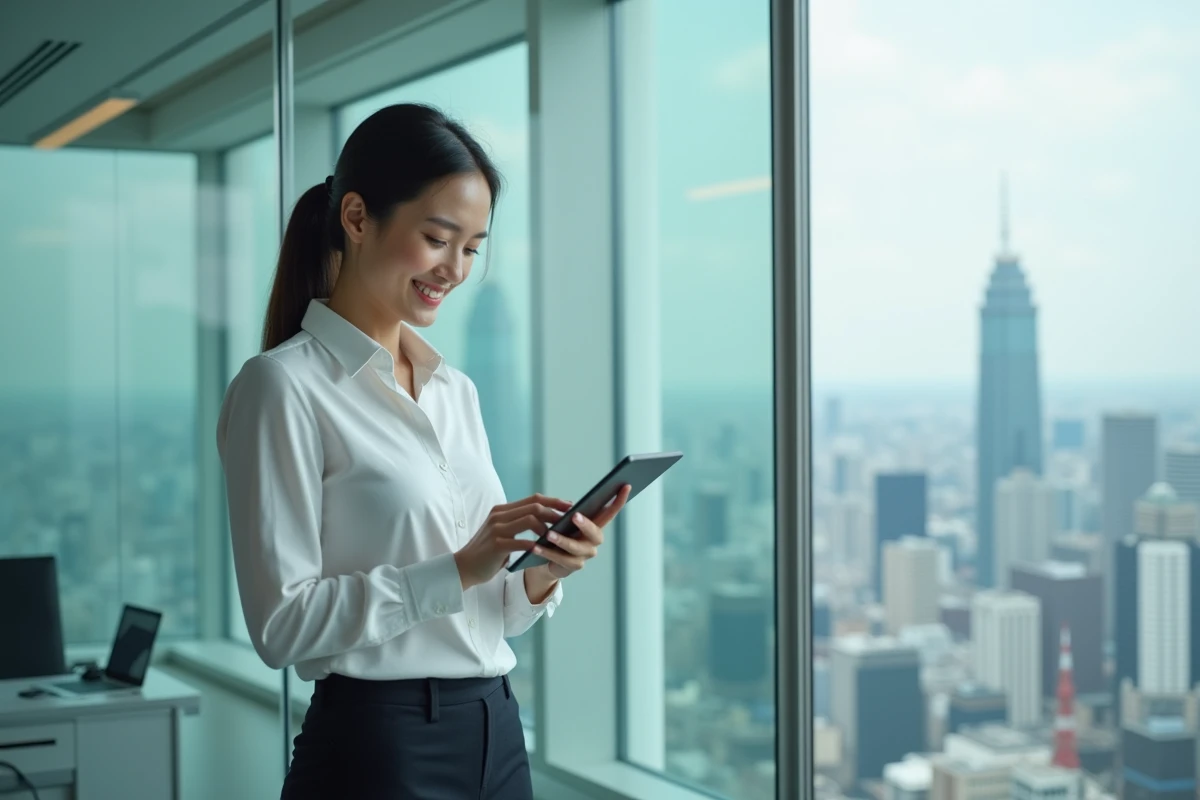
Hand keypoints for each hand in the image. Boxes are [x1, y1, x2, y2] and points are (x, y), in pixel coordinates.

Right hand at [454, 494, 572, 589]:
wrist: (463, 567)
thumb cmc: (487, 552)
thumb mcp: (501, 531)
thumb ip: (517, 522)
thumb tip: (545, 519)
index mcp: (502, 510)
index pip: (533, 499)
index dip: (553, 501)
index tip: (569, 507)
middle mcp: (499, 516)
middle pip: (534, 506)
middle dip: (555, 513)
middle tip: (568, 521)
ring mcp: (497, 529)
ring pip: (530, 519)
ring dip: (546, 528)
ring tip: (554, 537)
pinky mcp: (496, 544)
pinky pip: (521, 541)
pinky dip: (534, 544)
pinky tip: (542, 549)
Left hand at [532, 484, 631, 579]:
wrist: (550, 559)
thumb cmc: (561, 534)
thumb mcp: (566, 521)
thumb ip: (572, 513)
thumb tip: (571, 507)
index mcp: (596, 525)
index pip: (611, 511)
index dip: (619, 500)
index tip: (626, 485)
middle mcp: (595, 540)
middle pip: (595, 533)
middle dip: (585, 524)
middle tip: (574, 516)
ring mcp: (586, 555)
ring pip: (575, 548)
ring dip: (561, 540)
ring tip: (549, 534)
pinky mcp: (574, 566)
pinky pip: (560, 559)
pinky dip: (547, 552)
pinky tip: (536, 547)